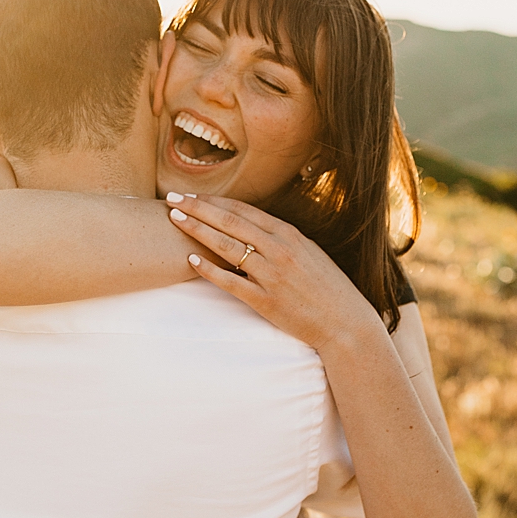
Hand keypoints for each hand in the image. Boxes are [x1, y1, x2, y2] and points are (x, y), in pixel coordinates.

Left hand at [167, 193, 380, 351]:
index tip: (191, 195)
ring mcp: (271, 275)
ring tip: (175, 221)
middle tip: (172, 199)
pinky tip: (190, 261)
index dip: (214, 201)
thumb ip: (281, 239)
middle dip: (198, 208)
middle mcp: (279, 250)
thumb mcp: (309, 253)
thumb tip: (253, 228)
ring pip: (227, 247)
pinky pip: (231, 282)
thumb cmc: (327, 288)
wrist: (344, 322)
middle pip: (230, 222)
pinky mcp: (266, 300)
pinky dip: (209, 270)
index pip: (243, 210)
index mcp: (289, 235)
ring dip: (198, 231)